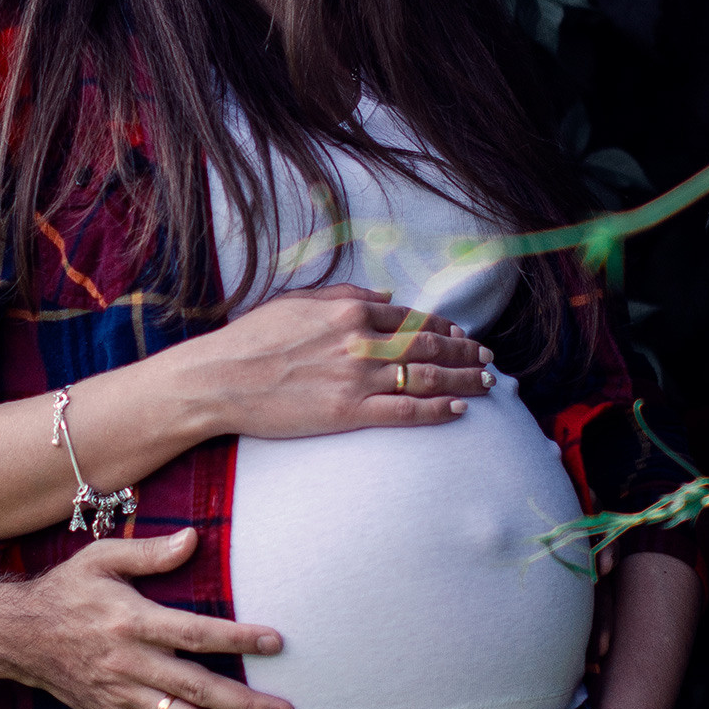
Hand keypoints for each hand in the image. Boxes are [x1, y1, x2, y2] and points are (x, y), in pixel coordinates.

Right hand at [0, 527, 293, 708]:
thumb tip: (193, 538)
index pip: (194, 633)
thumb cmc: (67, 591)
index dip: (236, 638)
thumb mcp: (101, 559)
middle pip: (197, 687)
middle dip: (245, 702)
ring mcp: (123, 694)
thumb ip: (149, 552)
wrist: (19, 636)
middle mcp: (130, 662)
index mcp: (131, 621)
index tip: (275, 641)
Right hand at [204, 284, 494, 439]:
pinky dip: (438, 410)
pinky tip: (459, 410)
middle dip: (466, 352)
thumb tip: (387, 296)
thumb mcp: (296, 301)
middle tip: (488, 359)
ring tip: (486, 383)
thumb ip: (345, 295)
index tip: (462, 334)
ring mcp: (358, 379)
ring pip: (427, 377)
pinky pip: (406, 412)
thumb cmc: (251, 338)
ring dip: (464, 379)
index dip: (444, 326)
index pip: (411, 317)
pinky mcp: (350, 413)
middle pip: (430, 346)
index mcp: (349, 312)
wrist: (220, 379)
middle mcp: (361, 342)